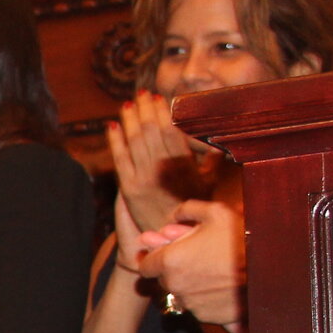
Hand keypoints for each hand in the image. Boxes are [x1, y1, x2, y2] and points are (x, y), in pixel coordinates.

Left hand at [109, 90, 206, 239]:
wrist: (168, 238)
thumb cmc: (192, 210)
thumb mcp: (209, 184)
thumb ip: (213, 160)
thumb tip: (221, 139)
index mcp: (184, 165)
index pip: (171, 130)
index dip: (162, 112)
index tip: (158, 98)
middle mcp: (162, 169)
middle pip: (150, 131)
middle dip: (145, 110)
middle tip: (142, 94)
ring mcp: (142, 178)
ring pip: (134, 141)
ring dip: (129, 119)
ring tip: (128, 104)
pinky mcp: (127, 188)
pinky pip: (119, 159)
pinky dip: (114, 140)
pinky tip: (112, 126)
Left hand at [141, 199, 246, 328]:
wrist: (272, 269)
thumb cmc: (242, 237)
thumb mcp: (216, 213)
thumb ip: (188, 211)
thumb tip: (173, 216)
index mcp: (169, 261)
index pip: (145, 266)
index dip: (155, 259)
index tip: (167, 254)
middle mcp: (175, 286)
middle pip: (164, 280)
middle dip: (176, 269)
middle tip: (198, 258)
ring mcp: (191, 304)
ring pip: (182, 294)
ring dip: (192, 284)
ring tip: (216, 270)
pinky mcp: (207, 317)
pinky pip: (199, 307)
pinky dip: (207, 298)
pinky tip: (224, 286)